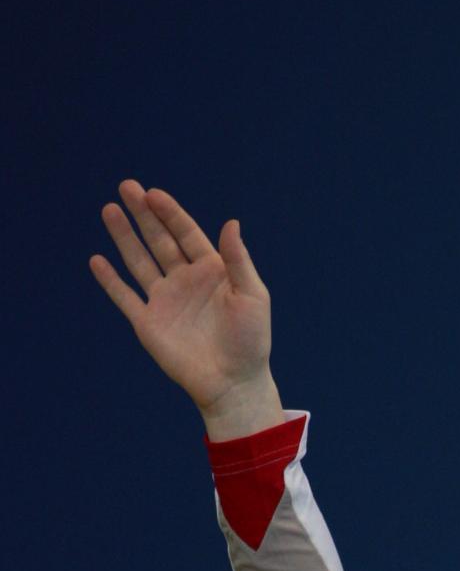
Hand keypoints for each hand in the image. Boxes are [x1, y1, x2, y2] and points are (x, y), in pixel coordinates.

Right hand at [89, 180, 280, 427]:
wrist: (234, 383)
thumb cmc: (251, 341)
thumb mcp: (253, 296)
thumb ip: (238, 260)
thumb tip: (231, 222)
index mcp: (211, 270)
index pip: (186, 233)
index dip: (170, 213)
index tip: (153, 193)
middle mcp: (185, 281)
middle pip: (159, 240)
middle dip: (143, 214)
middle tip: (126, 187)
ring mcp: (165, 301)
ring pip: (139, 261)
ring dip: (124, 236)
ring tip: (110, 210)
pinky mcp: (149, 323)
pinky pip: (125, 297)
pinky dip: (110, 281)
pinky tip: (97, 261)